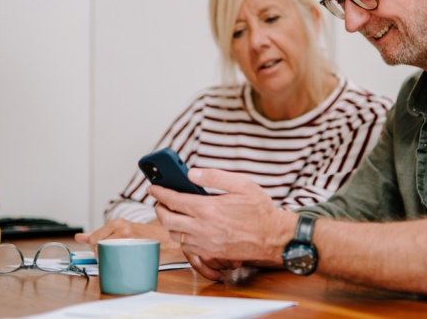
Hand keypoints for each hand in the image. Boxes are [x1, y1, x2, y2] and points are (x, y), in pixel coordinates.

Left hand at [74, 218, 186, 263]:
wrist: (166, 240)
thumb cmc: (143, 235)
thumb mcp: (121, 229)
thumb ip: (100, 232)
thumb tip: (79, 237)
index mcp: (119, 222)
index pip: (95, 239)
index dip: (95, 247)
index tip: (100, 249)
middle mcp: (123, 230)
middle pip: (99, 247)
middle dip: (101, 253)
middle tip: (113, 254)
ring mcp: (129, 241)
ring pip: (107, 254)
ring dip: (109, 259)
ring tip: (119, 257)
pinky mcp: (135, 251)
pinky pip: (118, 261)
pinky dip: (117, 264)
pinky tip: (124, 262)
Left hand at [149, 168, 296, 279]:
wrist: (273, 237)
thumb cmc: (260, 210)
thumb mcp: (241, 184)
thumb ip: (214, 176)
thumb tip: (192, 173)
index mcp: (208, 208)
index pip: (173, 200)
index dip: (160, 192)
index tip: (153, 187)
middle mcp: (202, 228)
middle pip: (167, 219)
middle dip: (159, 208)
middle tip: (160, 200)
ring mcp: (205, 243)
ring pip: (174, 235)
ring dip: (169, 223)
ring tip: (172, 212)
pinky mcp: (210, 254)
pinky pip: (186, 247)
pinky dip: (181, 236)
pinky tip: (187, 228)